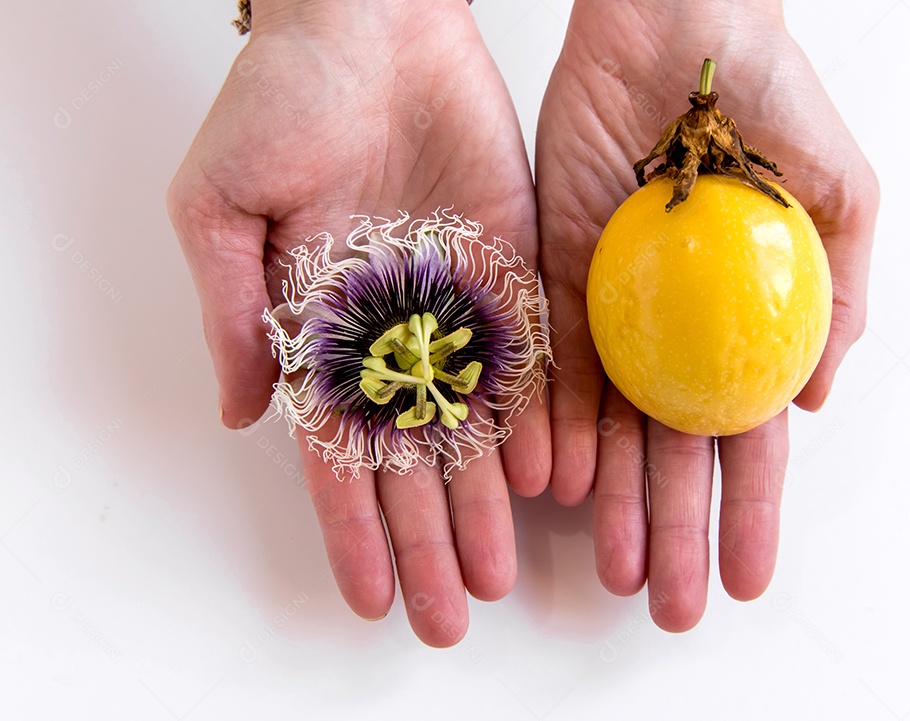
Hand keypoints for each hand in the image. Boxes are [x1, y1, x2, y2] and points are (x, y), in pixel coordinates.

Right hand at [167, 0, 547, 646]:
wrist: (369, 22)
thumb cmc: (281, 99)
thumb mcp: (218, 204)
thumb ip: (233, 311)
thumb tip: (242, 415)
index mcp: (317, 326)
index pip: (335, 451)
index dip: (351, 526)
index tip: (368, 595)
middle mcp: (391, 329)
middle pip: (413, 457)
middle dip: (428, 536)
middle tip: (451, 612)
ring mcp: (457, 303)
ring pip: (476, 423)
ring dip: (486, 500)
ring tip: (501, 572)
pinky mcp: (513, 266)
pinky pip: (531, 355)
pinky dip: (538, 419)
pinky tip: (547, 477)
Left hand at [536, 0, 877, 629]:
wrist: (681, 29)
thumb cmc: (771, 100)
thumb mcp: (839, 198)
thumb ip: (839, 298)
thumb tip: (814, 401)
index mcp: (742, 320)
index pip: (743, 436)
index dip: (748, 510)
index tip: (748, 578)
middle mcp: (672, 329)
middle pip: (669, 450)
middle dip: (674, 529)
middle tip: (670, 602)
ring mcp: (611, 309)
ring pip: (606, 424)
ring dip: (611, 499)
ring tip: (613, 568)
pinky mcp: (551, 274)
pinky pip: (548, 362)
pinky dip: (551, 423)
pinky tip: (557, 483)